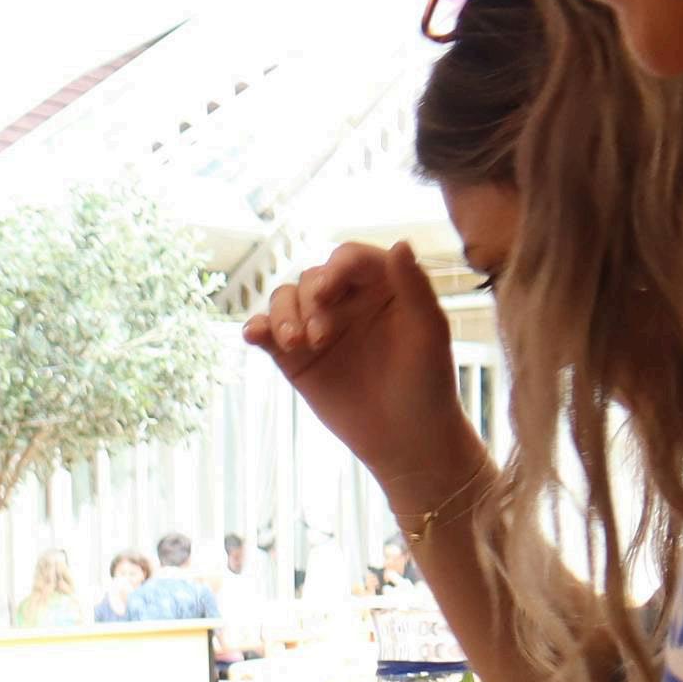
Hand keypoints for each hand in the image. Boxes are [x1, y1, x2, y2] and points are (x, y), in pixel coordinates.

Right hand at [243, 241, 475, 490]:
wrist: (405, 439)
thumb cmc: (427, 382)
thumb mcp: (428, 331)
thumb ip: (414, 286)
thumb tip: (400, 243)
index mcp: (381, 286)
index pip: (348, 259)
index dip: (335, 270)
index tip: (329, 294)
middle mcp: (346, 301)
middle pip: (311, 278)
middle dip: (309, 302)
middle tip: (320, 338)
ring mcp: (317, 327)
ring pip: (285, 299)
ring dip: (281, 315)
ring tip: (294, 345)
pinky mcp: (294, 358)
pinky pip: (267, 333)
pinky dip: (256, 328)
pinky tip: (254, 336)